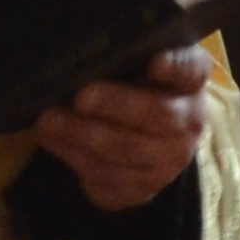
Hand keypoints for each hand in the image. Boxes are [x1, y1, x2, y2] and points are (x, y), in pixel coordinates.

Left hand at [35, 44, 208, 216]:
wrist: (146, 143)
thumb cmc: (134, 87)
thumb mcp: (134, 65)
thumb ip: (119, 55)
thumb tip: (78, 51)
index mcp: (189, 81)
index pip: (191, 69)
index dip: (175, 66)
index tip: (155, 62)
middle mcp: (188, 120)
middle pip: (158, 114)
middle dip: (116, 104)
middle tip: (81, 96)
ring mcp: (168, 159)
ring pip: (127, 149)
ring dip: (83, 135)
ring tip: (48, 120)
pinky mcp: (143, 187)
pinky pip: (107, 175)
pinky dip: (73, 155)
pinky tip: (50, 138)